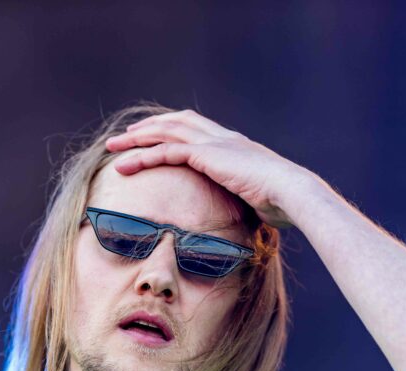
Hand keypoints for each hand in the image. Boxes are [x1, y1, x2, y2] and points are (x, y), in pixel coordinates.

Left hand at [104, 109, 322, 228]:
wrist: (292, 193)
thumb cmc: (282, 202)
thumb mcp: (258, 197)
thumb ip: (244, 197)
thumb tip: (246, 214)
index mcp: (232, 144)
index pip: (194, 125)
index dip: (170, 126)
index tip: (151, 134)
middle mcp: (221, 137)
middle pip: (175, 122)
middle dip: (147, 127)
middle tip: (123, 137)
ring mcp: (214, 143)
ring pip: (165, 132)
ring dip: (135, 139)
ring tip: (113, 147)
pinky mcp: (207, 155)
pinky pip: (166, 151)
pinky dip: (142, 156)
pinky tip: (124, 166)